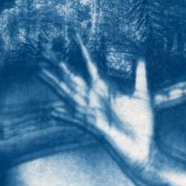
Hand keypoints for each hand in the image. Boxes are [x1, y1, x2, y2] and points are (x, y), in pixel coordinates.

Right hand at [39, 36, 153, 171]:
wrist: (145, 149)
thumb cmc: (142, 124)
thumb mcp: (142, 94)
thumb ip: (140, 75)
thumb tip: (140, 56)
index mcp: (105, 89)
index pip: (90, 65)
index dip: (83, 51)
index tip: (76, 36)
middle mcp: (95, 98)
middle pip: (72, 77)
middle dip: (59, 64)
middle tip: (45, 51)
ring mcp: (92, 112)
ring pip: (69, 93)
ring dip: (55, 83)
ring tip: (40, 72)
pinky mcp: (95, 126)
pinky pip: (77, 119)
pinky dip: (64, 116)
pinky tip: (52, 112)